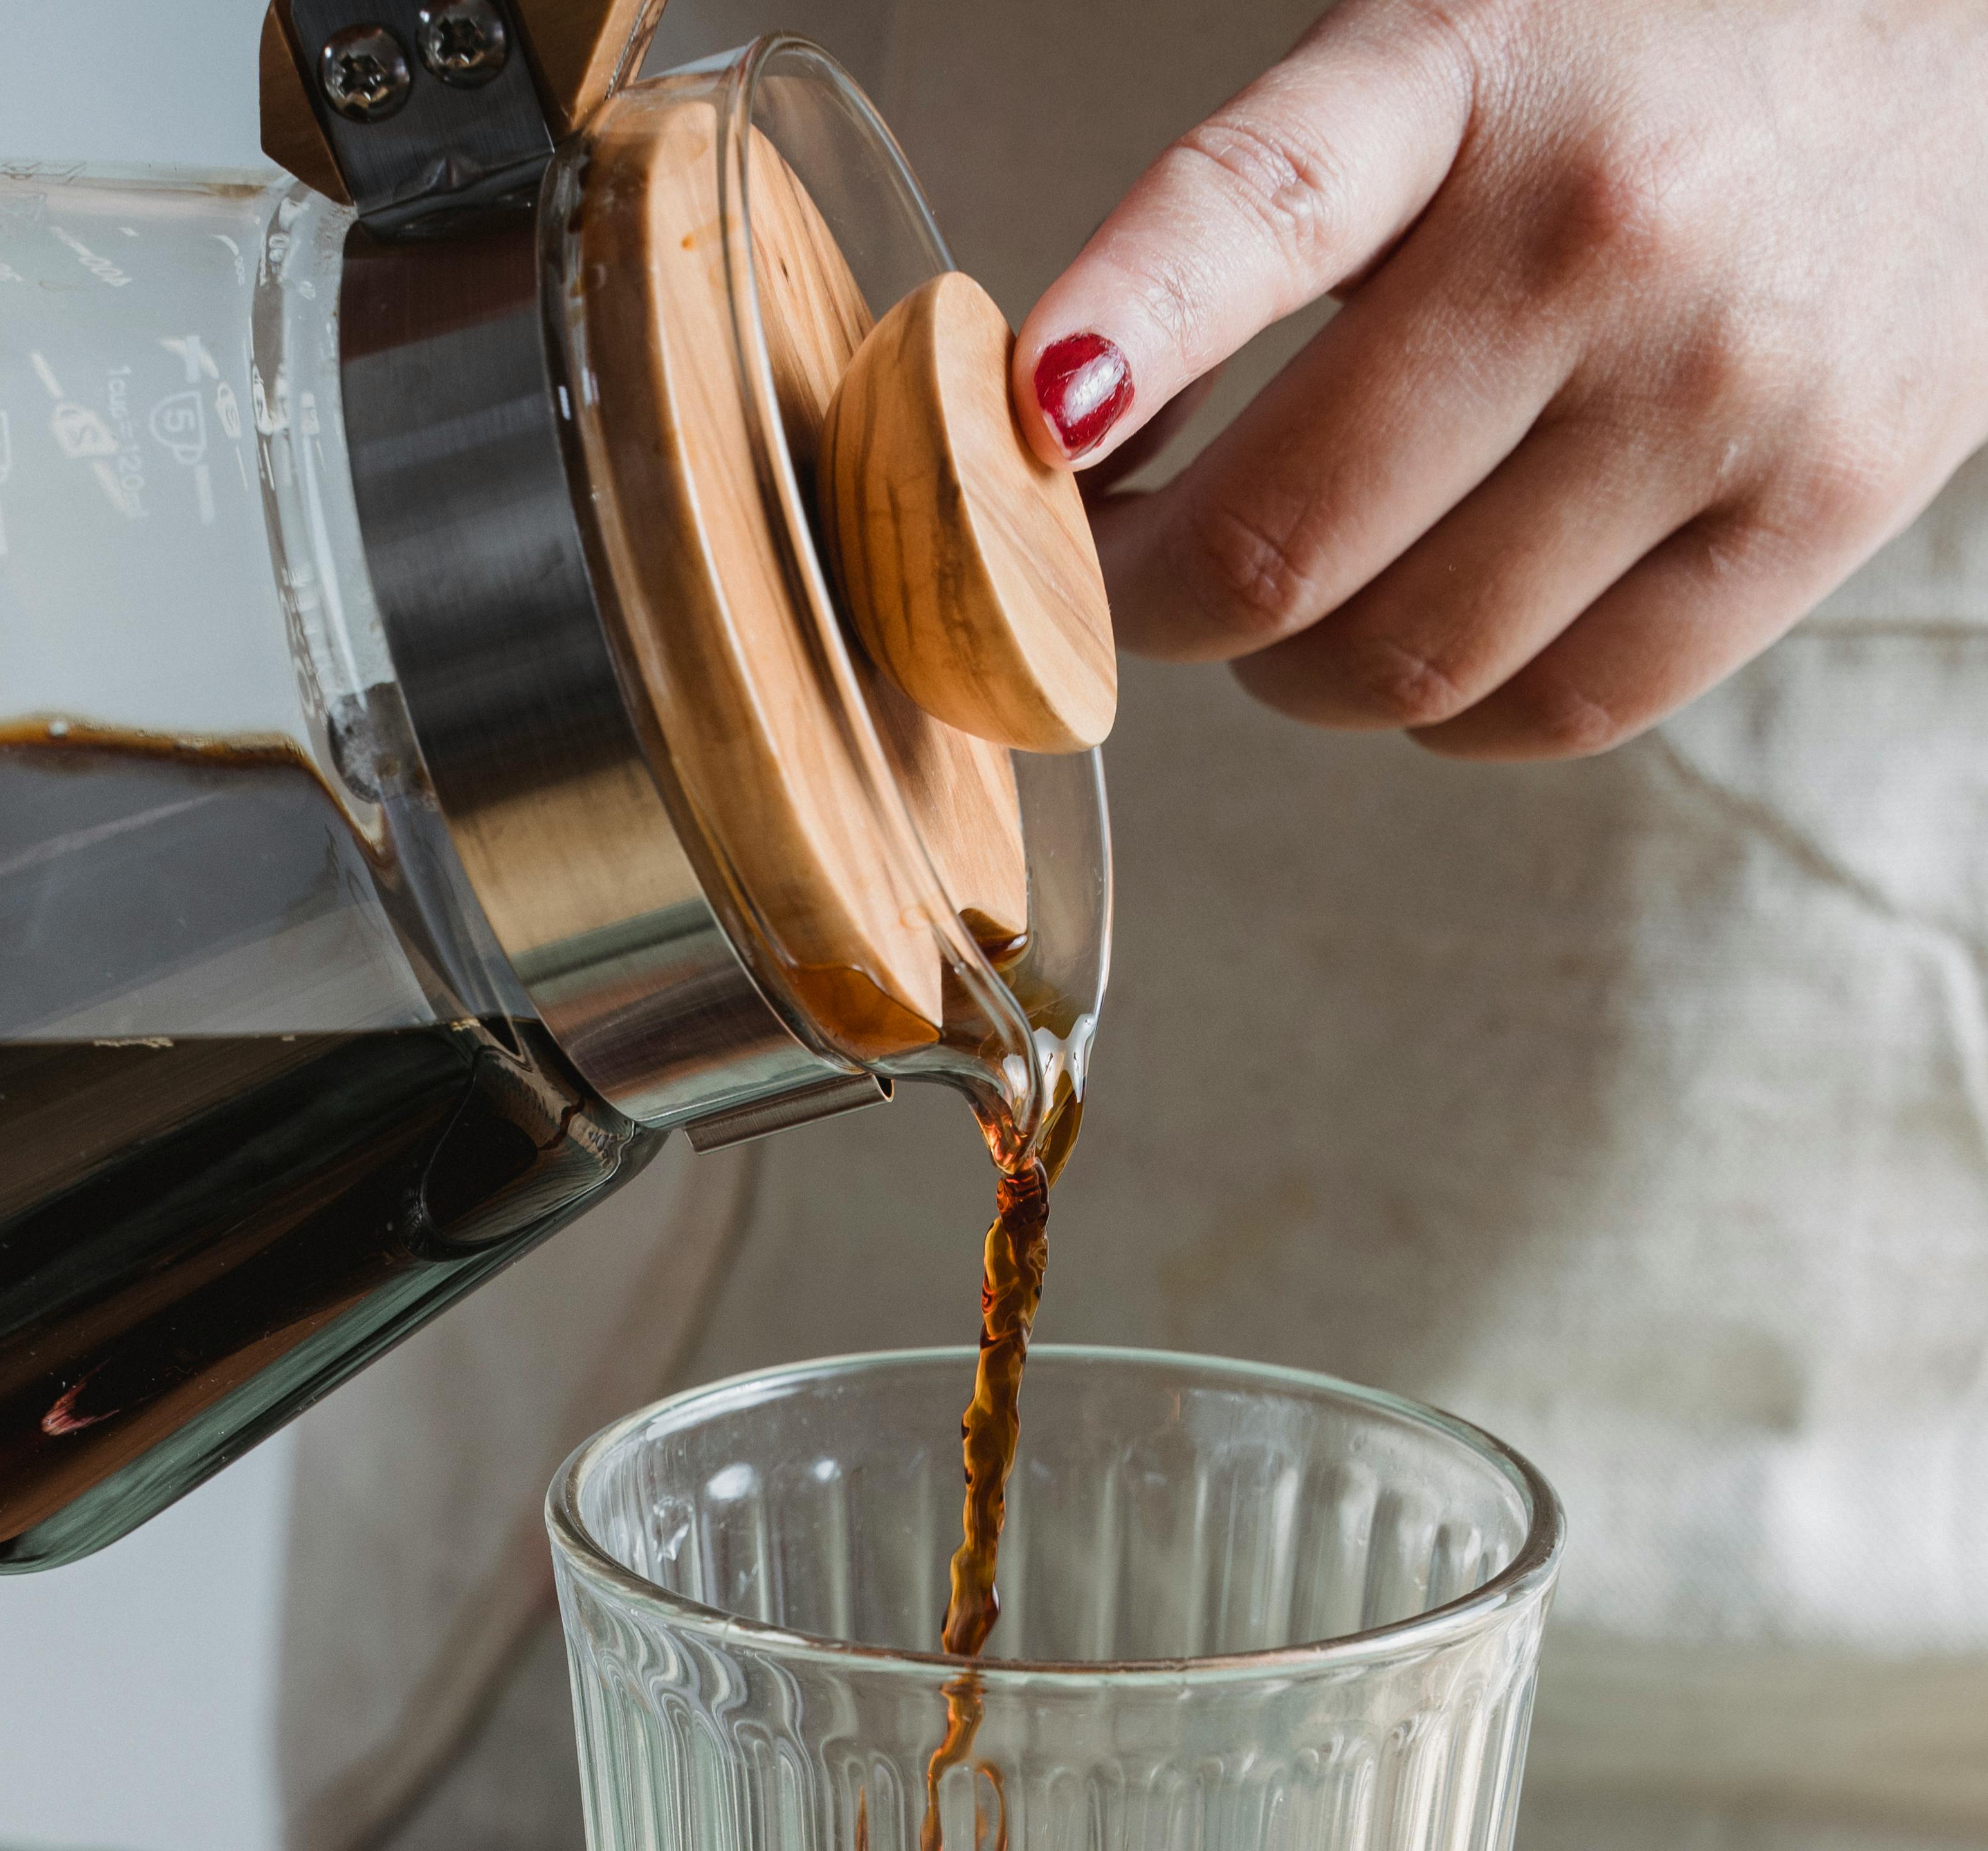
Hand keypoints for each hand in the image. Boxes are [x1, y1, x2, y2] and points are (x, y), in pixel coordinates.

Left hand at [1010, 0, 1987, 756]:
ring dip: (1293, 673)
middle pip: (1291, 540)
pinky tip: (1434, 638)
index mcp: (1481, 66)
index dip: (1122, 332)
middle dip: (1156, 600)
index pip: (1257, 205)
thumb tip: (1074, 429)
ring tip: (1292, 605)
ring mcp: (1718, 389)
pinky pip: (1555, 709)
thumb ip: (1282, 209)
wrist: (1981, 52)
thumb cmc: (1670, 64)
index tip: (1028, 431)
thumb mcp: (1466, 47)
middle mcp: (1602, 235)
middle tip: (1133, 577)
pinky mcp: (1815, 509)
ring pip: (1407, 663)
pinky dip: (1449, 714)